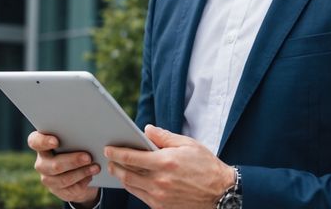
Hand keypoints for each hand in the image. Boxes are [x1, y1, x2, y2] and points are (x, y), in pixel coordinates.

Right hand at [27, 131, 100, 206]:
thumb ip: (75, 137)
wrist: (79, 171)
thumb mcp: (75, 140)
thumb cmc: (77, 147)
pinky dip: (83, 181)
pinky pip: (70, 188)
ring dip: (81, 173)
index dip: (43, 142)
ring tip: (95, 167)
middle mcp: (42, 162)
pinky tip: (92, 175)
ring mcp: (47, 178)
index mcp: (41, 145)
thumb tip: (87, 133)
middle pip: (54, 165)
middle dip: (72, 161)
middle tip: (88, 157)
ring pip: (63, 179)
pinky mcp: (57, 190)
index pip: (35, 141)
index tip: (56, 141)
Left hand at [105, 125, 235, 208]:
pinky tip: (133, 181)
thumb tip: (146, 130)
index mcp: (165, 162)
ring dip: (122, 178)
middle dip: (114, 166)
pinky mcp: (162, 207)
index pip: (131, 157)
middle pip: (126, 174)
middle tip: (109, 160)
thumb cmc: (206, 165)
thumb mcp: (188, 145)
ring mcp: (160, 196)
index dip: (116, 153)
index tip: (108, 149)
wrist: (221, 192)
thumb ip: (164, 137)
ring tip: (118, 169)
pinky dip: (134, 188)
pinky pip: (141, 196)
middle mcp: (160, 181)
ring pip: (131, 187)